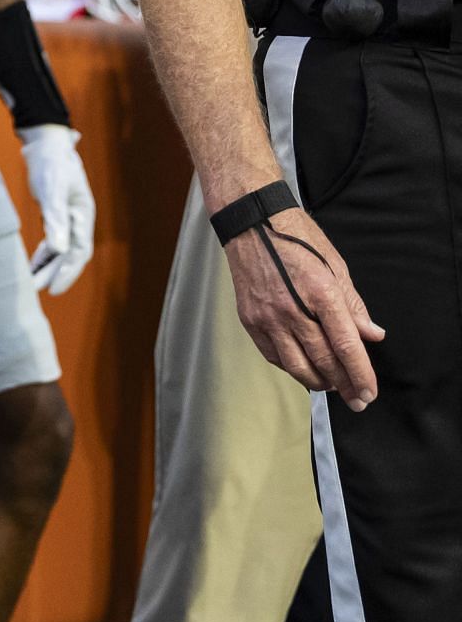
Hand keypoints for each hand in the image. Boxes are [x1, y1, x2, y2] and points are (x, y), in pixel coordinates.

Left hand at [21, 125, 95, 294]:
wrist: (46, 143)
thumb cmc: (51, 162)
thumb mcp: (52, 188)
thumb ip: (56, 218)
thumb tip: (58, 249)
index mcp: (82, 215)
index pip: (78, 252)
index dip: (67, 273)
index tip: (53, 289)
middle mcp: (77, 220)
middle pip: (69, 255)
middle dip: (54, 275)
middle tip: (35, 292)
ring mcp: (66, 218)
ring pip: (59, 251)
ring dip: (46, 267)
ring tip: (31, 285)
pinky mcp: (54, 215)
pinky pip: (50, 242)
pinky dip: (41, 255)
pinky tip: (30, 267)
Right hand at [223, 206, 384, 407]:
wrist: (250, 223)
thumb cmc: (296, 239)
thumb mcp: (335, 265)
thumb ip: (353, 305)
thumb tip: (372, 334)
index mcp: (321, 292)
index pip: (346, 346)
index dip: (361, 374)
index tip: (369, 393)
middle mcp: (293, 309)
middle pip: (323, 360)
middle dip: (344, 385)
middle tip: (356, 399)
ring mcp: (268, 316)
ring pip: (296, 365)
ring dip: (318, 381)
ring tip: (331, 386)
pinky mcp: (250, 319)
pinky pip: (272, 355)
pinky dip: (290, 367)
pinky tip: (302, 368)